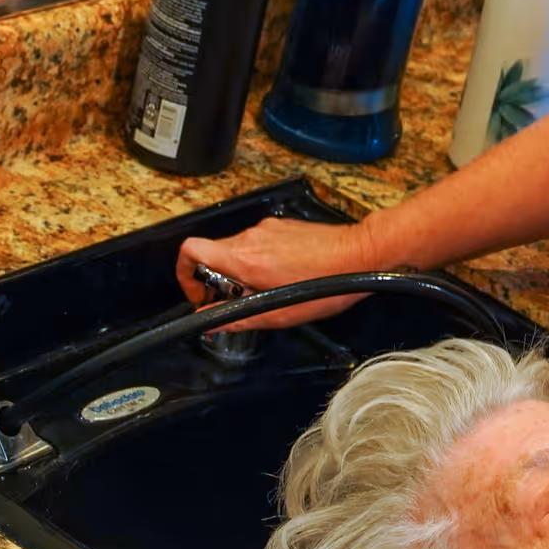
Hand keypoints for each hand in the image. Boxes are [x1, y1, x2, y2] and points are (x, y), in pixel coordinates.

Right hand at [176, 217, 381, 331]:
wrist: (362, 254)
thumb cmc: (328, 283)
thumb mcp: (281, 314)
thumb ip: (240, 318)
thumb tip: (212, 322)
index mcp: (244, 258)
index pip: (191, 251)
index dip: (185, 275)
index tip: (200, 295)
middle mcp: (252, 237)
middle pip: (213, 253)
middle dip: (218, 280)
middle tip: (239, 300)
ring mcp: (268, 229)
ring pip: (238, 249)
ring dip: (243, 271)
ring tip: (268, 290)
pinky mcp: (284, 226)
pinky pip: (259, 243)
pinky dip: (261, 260)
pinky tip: (285, 276)